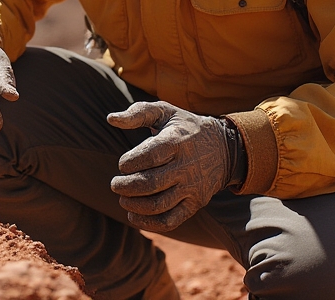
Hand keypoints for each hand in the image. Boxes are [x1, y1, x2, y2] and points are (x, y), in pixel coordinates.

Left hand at [106, 101, 237, 232]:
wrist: (224, 148)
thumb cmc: (184, 128)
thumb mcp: (165, 112)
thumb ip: (137, 113)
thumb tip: (111, 119)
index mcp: (177, 141)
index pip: (150, 156)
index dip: (129, 162)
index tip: (123, 164)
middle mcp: (186, 166)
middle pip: (150, 183)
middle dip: (125, 186)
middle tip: (115, 184)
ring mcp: (192, 187)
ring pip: (158, 204)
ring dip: (133, 204)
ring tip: (123, 198)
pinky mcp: (195, 203)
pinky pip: (171, 220)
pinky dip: (149, 223)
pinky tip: (133, 215)